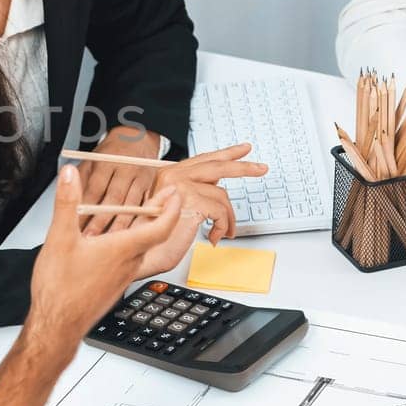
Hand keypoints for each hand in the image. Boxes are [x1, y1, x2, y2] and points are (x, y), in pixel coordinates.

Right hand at [27, 165, 203, 345]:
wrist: (57, 325)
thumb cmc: (61, 289)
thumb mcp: (60, 237)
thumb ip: (67, 202)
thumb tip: (70, 175)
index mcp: (122, 249)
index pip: (161, 227)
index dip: (172, 209)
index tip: (176, 195)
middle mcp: (128, 264)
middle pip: (155, 236)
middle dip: (162, 214)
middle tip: (165, 199)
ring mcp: (122, 277)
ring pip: (142, 249)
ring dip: (146, 230)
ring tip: (141, 216)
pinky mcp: (113, 286)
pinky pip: (129, 261)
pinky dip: (131, 246)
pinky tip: (115, 244)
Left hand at [80, 127, 164, 234]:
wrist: (137, 137)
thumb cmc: (111, 152)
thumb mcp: (92, 159)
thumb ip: (82, 179)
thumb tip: (69, 200)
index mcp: (107, 162)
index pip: (95, 189)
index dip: (84, 208)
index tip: (75, 224)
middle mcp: (126, 170)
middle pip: (112, 200)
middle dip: (100, 222)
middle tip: (88, 239)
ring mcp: (140, 179)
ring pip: (130, 207)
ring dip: (117, 227)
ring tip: (105, 244)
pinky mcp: (150, 187)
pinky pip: (143, 209)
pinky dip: (134, 224)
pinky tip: (126, 238)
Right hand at [153, 143, 269, 242]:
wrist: (143, 255)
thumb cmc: (157, 238)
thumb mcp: (177, 207)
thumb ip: (195, 191)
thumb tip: (218, 184)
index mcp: (168, 174)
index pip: (204, 158)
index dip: (226, 153)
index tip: (243, 149)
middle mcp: (172, 176)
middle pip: (217, 166)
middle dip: (243, 168)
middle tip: (261, 168)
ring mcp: (180, 187)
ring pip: (222, 195)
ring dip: (228, 217)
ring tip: (224, 231)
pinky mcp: (191, 202)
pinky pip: (221, 211)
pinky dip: (222, 227)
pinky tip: (215, 236)